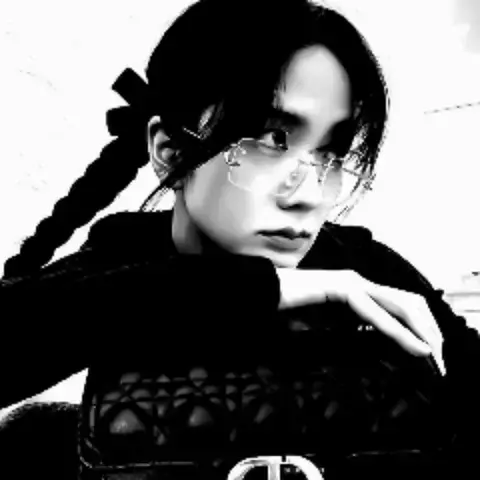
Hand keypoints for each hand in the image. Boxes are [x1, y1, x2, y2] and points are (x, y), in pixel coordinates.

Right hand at [276, 268, 445, 374]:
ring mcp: (352, 282)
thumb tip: (370, 336)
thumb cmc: (291, 308)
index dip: (419, 325)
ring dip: (421, 332)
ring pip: (400, 306)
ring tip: (434, 355)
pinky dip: (400, 333)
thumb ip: (351, 324)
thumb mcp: (329, 320)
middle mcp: (360, 281)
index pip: (399, 304)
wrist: (265, 293)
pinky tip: (415, 347)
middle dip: (429, 329)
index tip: (430, 350)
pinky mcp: (342, 289)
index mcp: (358, 288)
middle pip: (408, 301)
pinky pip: (376, 314)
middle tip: (441, 358)